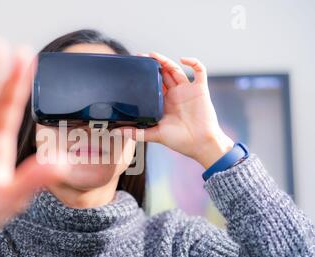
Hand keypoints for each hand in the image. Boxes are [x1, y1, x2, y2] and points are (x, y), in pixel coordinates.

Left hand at [125, 52, 233, 168]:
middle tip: (140, 57)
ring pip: (176, 69)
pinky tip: (183, 59)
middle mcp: (174, 94)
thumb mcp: (154, 135)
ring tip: (153, 55)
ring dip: (166, 61)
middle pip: (163, 73)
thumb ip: (136, 132)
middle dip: (153, 64)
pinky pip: (199, 71)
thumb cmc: (179, 141)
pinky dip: (193, 62)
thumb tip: (114, 132)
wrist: (200, 144)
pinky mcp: (200, 89)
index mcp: (164, 103)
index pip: (152, 84)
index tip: (134, 68)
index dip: (145, 75)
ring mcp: (187, 91)